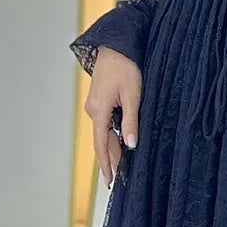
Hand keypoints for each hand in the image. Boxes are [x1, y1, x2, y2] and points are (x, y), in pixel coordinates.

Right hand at [84, 47, 141, 187]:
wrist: (116, 45)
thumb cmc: (126, 66)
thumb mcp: (133, 95)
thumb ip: (131, 121)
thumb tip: (131, 145)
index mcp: (99, 111)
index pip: (101, 145)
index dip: (106, 164)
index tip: (110, 182)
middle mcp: (93, 110)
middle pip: (102, 141)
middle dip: (111, 160)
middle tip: (120, 179)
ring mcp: (94, 105)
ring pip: (103, 132)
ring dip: (112, 148)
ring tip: (122, 166)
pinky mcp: (99, 100)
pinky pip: (105, 123)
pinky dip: (112, 135)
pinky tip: (120, 142)